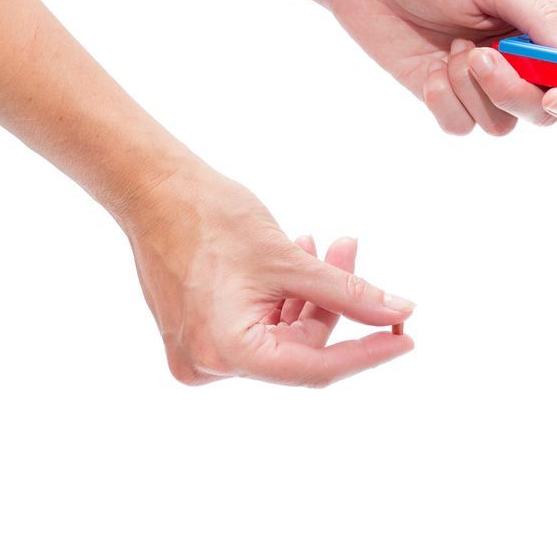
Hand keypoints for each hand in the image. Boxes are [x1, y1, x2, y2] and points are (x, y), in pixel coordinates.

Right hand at [118, 163, 414, 386]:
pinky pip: (259, 328)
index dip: (368, 352)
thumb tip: (400, 312)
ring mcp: (202, 355)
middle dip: (334, 303)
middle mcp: (210, 365)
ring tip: (324, 244)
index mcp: (228, 354)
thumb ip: (350, 293)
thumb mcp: (291, 260)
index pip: (316, 368)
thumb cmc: (210, 219)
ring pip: (283, 337)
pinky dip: (284, 299)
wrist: (149, 188)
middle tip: (352, 250)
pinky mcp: (200, 337)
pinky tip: (298, 257)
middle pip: (301, 350)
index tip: (407, 336)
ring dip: (310, 295)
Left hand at [327, 0, 556, 135]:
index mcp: (540, 30)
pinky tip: (430, 69)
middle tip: (483, 61)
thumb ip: (542, 19)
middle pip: (546, 111)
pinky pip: (462, 126)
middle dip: (516, 94)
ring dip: (473, 90)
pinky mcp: (446, 98)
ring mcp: (482, 84)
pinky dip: (445, 102)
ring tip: (450, 48)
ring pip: (502, 123)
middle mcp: (518, 62)